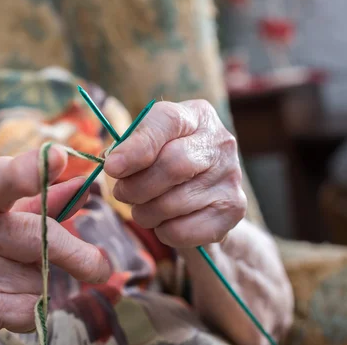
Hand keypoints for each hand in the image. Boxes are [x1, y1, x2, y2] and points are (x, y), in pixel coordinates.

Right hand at [0, 147, 110, 344]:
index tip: (61, 158)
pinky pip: (29, 307)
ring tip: (12, 283)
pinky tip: (11, 305)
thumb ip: (35, 202)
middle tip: (102, 267)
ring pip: (37, 275)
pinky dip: (35, 310)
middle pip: (35, 234)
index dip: (31, 168)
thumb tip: (82, 186)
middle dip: (75, 253)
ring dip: (42, 283)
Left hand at [104, 100, 246, 248]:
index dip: (137, 147)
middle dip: (136, 186)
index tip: (112, 167)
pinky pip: (184, 229)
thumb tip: (114, 164)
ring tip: (142, 208)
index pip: (168, 121)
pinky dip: (163, 231)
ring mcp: (231, 176)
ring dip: (145, 212)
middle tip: (121, 193)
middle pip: (173, 165)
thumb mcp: (148, 144)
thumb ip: (130, 148)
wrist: (203, 196)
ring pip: (173, 203)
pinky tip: (164, 222)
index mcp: (197, 115)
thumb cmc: (165, 161)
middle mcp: (220, 142)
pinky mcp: (234, 209)